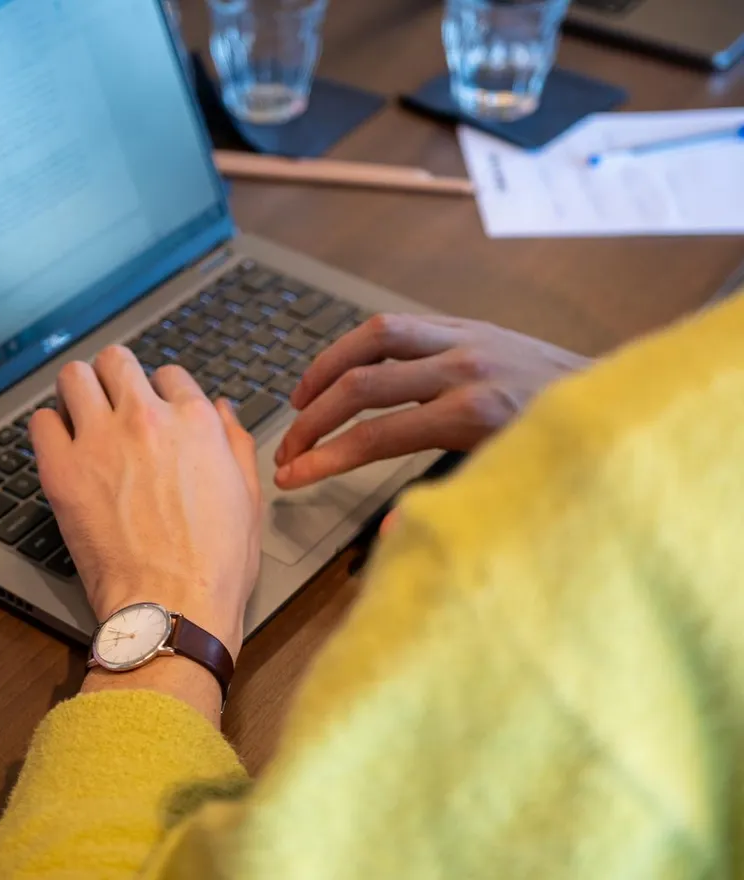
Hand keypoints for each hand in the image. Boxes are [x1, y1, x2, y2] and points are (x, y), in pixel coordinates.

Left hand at [30, 346, 261, 657]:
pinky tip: (64, 447)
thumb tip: (221, 408)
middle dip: (117, 377)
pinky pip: (41, 421)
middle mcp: (147, 419)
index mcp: (196, 422)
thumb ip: (235, 440)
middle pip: (118, 360)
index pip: (170, 373)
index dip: (163, 391)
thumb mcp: (248, 496)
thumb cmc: (216, 562)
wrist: (174, 607)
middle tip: (115, 402)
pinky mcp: (63, 471)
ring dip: (79, 391)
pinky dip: (51, 428)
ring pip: (74, 376)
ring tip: (83, 415)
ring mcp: (101, 441)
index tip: (157, 410)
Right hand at [275, 314, 590, 489]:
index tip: (291, 477)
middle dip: (313, 420)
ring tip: (298, 398)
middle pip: (361, 384)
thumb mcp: (513, 487)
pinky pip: (398, 324)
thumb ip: (450, 508)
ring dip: (325, 367)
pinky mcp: (467, 325)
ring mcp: (465, 338)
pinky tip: (344, 367)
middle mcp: (463, 367)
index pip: (375, 436)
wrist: (620, 400)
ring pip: (372, 337)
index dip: (324, 458)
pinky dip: (359, 345)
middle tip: (287, 448)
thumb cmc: (567, 450)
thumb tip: (392, 536)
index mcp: (473, 414)